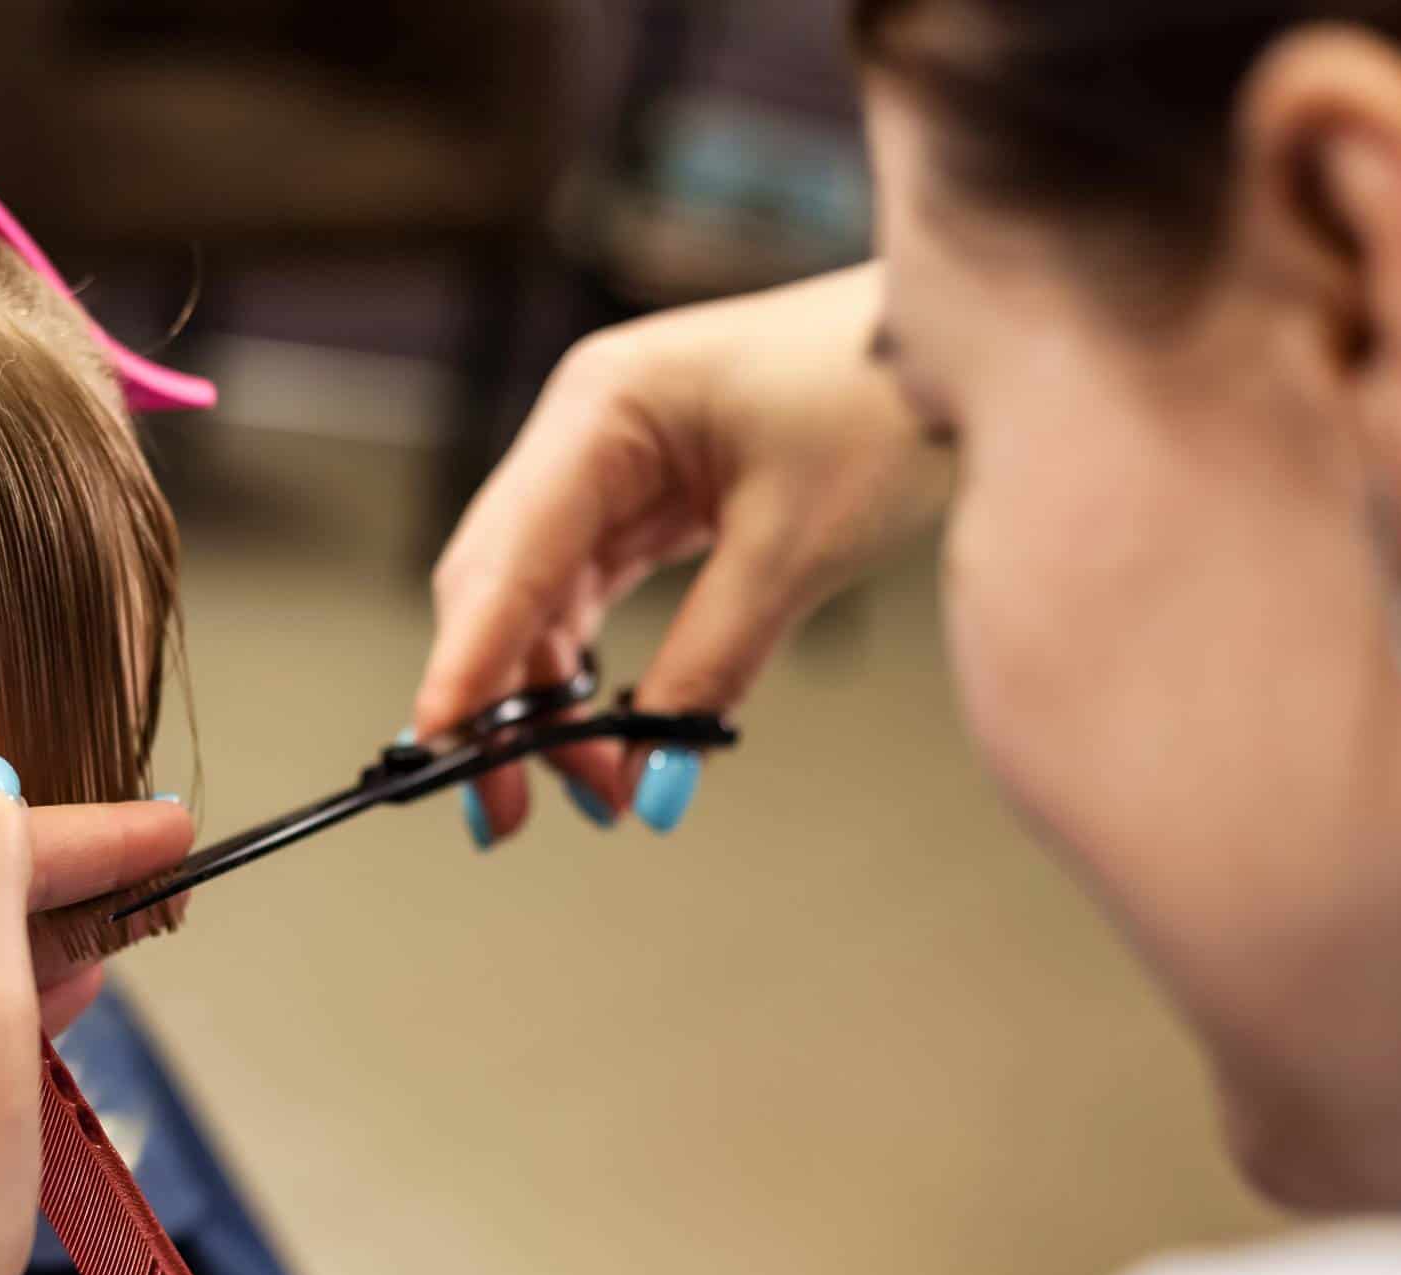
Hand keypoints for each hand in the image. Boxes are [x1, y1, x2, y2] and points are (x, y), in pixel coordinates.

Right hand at [416, 264, 950, 843]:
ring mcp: (607, 459)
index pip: (508, 555)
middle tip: (511, 807)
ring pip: (535, 599)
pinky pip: (586, 591)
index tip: (438, 744)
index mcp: (603, 408)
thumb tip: (654, 778)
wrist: (962, 341)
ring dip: (545, 698)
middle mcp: (584, 428)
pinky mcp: (643, 490)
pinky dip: (588, 667)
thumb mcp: (798, 547)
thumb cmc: (891, 398)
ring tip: (590, 790)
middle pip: (498, 584)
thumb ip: (711, 666)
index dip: (466, 659)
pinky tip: (602, 730)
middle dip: (499, 702)